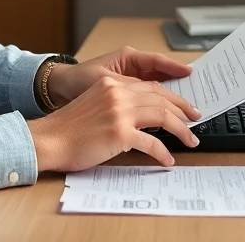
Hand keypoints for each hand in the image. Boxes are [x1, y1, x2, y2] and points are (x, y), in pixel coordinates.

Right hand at [26, 75, 201, 172]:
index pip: (150, 86)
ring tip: (190, 141)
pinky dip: (163, 152)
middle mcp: (117, 94)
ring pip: (162, 117)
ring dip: (180, 130)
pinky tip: (167, 160)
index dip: (171, 96)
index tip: (183, 106)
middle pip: (161, 98)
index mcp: (112, 84)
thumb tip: (143, 118)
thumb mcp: (94, 104)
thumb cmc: (68, 129)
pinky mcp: (119, 133)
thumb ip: (117, 104)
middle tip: (195, 119)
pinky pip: (151, 143)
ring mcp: (119, 112)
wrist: (49, 140)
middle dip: (182, 110)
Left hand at [47, 46, 193, 106]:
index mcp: (127, 57)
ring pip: (156, 90)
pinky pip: (146, 101)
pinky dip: (157, 109)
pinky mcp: (125, 96)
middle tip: (194, 105)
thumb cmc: (76, 80)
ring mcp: (129, 82)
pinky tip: (166, 120)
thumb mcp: (104, 82)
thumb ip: (128, 87)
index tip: (190, 73)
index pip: (157, 61)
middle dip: (178, 91)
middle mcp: (131, 68)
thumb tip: (152, 95)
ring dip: (170, 102)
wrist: (58, 90)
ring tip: (186, 113)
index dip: (175, 68)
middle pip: (161, 78)